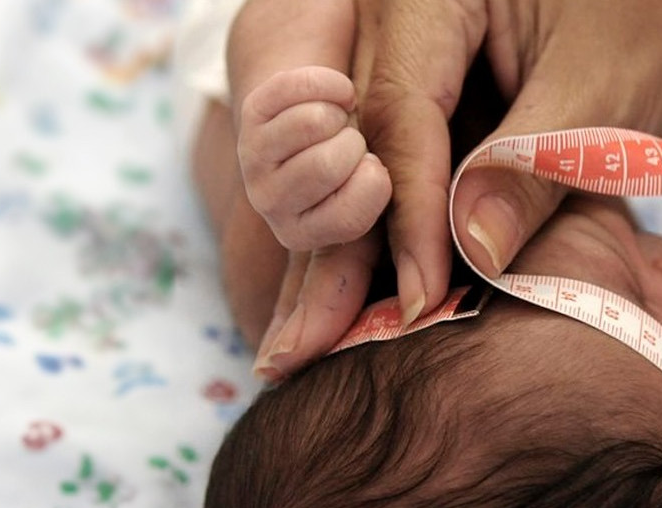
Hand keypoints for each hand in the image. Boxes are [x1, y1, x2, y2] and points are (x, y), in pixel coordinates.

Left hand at [238, 66, 391, 251]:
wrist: (322, 126)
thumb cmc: (359, 167)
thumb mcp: (384, 198)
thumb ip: (405, 224)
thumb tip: (412, 272)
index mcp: (303, 234)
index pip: (350, 216)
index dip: (374, 181)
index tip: (371, 169)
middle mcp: (269, 204)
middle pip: (327, 164)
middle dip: (355, 143)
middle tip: (351, 143)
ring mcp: (252, 158)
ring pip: (310, 122)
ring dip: (338, 113)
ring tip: (337, 123)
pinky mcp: (250, 113)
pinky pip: (294, 87)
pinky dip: (329, 82)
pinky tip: (336, 95)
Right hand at [245, 0, 661, 378]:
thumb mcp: (609, 86)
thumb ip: (535, 167)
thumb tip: (469, 258)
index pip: (396, 115)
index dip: (404, 219)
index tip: (417, 304)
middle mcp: (391, 14)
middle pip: (348, 145)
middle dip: (329, 254)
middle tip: (297, 353)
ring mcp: (400, 53)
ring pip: (353, 164)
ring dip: (337, 257)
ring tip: (302, 348)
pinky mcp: (423, 88)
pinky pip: (388, 165)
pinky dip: (376, 236)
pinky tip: (348, 307)